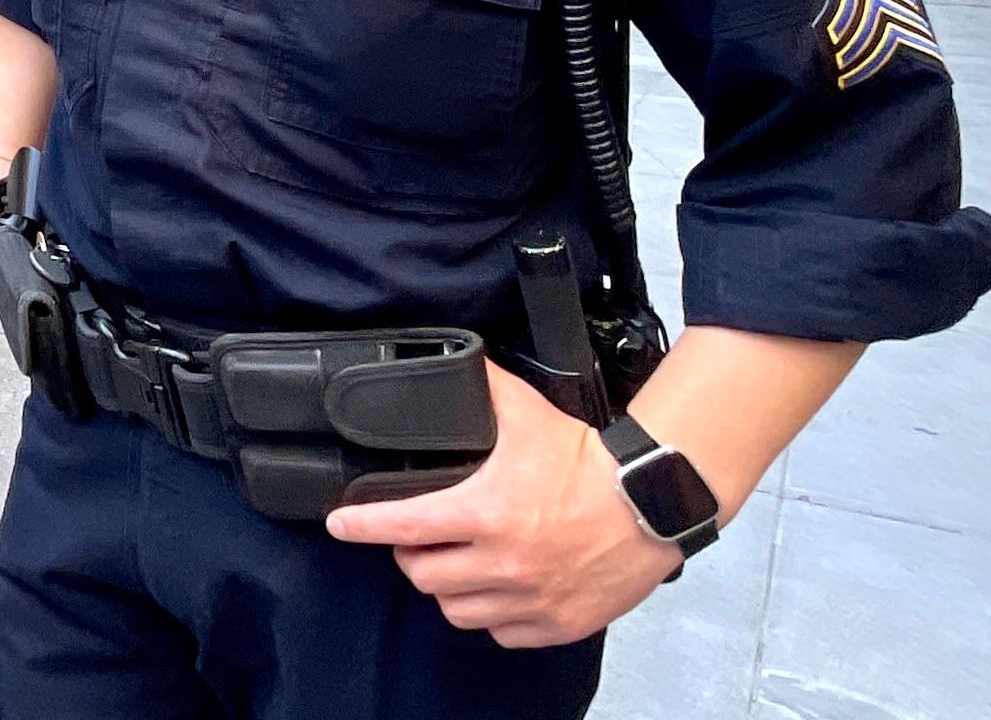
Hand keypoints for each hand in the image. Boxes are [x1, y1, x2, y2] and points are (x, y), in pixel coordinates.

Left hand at [325, 361, 682, 648]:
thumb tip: (456, 358)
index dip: (361, 526)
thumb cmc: (590, 464)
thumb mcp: (528, 415)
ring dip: (448, 588)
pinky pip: (500, 632)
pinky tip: (495, 592)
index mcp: (484, 512)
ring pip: (456, 609)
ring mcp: (528, 598)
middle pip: (422, 574)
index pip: (402, 526)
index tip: (340, 524)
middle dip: (412, 555)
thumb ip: (484, 387)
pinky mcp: (555, 623)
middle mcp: (502, 562)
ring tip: (455, 565)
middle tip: (420, 539)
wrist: (651, 504)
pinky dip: (492, 615)